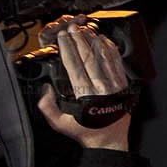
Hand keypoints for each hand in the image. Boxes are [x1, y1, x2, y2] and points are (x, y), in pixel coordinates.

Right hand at [36, 16, 130, 150]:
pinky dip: (109, 49)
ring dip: (93, 41)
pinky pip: (116, 62)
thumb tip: (45, 89)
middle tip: (71, 28)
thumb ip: (47, 107)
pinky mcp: (122, 83)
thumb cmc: (86, 131)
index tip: (62, 38)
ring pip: (103, 57)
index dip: (68, 49)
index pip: (75, 66)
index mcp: (85, 95)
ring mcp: (114, 84)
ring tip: (84, 29)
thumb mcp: (60, 124)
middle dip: (79, 40)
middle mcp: (101, 87)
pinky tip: (103, 40)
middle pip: (89, 57)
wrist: (110, 139)